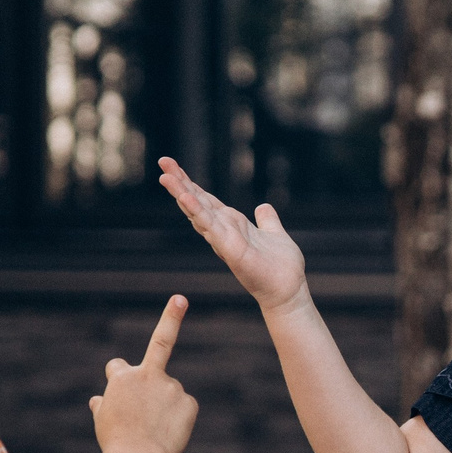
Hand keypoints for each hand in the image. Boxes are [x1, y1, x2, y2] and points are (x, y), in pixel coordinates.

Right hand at [91, 296, 199, 452]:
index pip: (117, 366)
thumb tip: (97, 401)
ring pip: (168, 394)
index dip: (117, 374)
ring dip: (163, 408)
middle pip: (158, 348)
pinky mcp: (188, 401)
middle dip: (171, 318)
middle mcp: (147, 374)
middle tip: (180, 300)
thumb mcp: (103, 422)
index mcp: (121, 376)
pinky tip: (169, 433)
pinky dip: (178, 419)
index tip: (121, 365)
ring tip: (153, 431)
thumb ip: (104, 407)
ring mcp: (171, 386)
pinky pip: (183, 408)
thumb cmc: (116, 442)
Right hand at [158, 156, 308, 314]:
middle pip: (197, 202)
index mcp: (232, 225)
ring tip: (165, 176)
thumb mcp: (274, 234)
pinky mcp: (229, 249)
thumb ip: (267, 220)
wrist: (288, 291)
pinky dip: (198, 212)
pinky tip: (186, 197)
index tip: (174, 166)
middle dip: (179, 182)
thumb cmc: (281, 268)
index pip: (207, 200)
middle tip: (163, 161)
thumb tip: (263, 206)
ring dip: (182, 194)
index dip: (191, 183)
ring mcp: (224, 240)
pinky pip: (211, 227)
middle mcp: (223, 231)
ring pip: (198, 212)